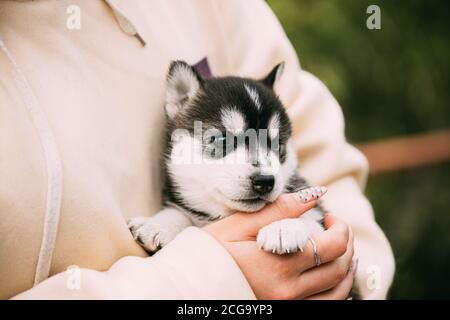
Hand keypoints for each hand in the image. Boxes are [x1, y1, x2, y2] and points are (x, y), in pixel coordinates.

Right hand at [204, 191, 355, 298]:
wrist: (189, 288)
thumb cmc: (211, 254)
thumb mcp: (238, 225)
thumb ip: (279, 209)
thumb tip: (315, 193)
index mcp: (279, 263)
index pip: (332, 246)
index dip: (340, 228)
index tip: (330, 216)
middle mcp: (289, 290)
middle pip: (339, 269)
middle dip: (347, 245)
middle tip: (337, 229)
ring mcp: (288, 306)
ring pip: (338, 293)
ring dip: (347, 270)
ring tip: (342, 253)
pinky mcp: (285, 314)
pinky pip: (324, 308)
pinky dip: (336, 293)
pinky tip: (331, 279)